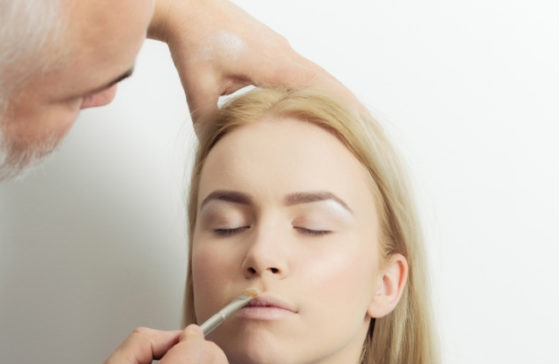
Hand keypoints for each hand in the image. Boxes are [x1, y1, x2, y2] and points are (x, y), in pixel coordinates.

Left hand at [148, 0, 353, 121]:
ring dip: (336, 98)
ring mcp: (280, 50)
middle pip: (328, 82)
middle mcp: (283, 54)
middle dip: (351, 107)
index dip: (345, 107)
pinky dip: (317, 90)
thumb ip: (210, 123)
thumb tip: (218, 153)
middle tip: (372, 132)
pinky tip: (318, 109)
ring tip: (353, 124)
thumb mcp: (198, 88)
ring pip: (317, 77)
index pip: (320, 86)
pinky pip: (302, 72)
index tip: (365, 127)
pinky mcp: (272, 50)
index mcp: (272, 62)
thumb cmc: (192, 42)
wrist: (186, 6)